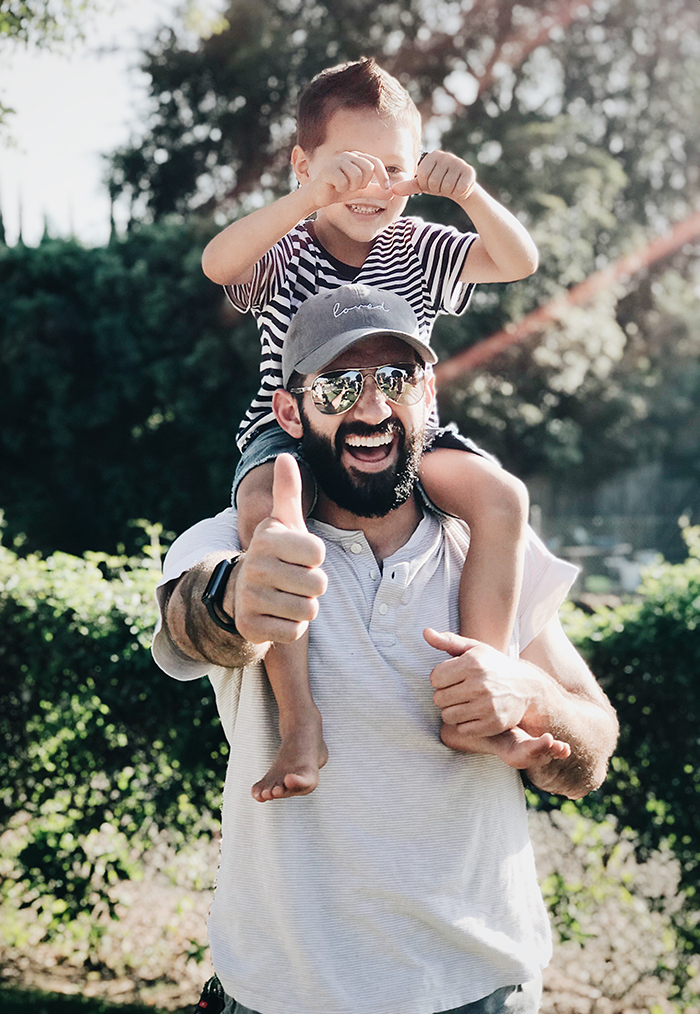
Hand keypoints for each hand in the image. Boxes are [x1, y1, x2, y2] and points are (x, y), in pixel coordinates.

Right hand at [231, 455, 327, 643]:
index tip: (299, 557)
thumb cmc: (277, 555)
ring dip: (304, 607)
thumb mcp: (283, 523)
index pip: (318, 553)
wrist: (244, 593)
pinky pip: (294, 632)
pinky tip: (277, 615)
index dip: (315, 559)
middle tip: (294, 580)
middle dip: (313, 586)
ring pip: (308, 610)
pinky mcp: (250, 626)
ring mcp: (250, 597)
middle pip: (318, 584)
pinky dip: (292, 627)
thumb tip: (285, 455)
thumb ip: (288, 492)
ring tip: (287, 597)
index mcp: (267, 539)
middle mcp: (255, 566)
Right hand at [306, 150, 392, 208]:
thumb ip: (375, 191)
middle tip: (353, 188)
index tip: (387, 189)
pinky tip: (335, 187)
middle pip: (368, 169)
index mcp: (356, 157)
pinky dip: (341, 189)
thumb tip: (392, 194)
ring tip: (343, 187)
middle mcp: (348, 155)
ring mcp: (337, 160)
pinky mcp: (328, 169)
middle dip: (363, 183)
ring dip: (351, 187)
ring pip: (356, 176)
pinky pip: (344, 182)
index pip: (375, 163)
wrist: (318, 196)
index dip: (383, 176)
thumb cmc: (339, 190)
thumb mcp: (360, 191)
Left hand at [392, 150, 476, 201]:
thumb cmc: (438, 184)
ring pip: (446, 187)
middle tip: (442, 185)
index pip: (422, 177)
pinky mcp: (469, 171)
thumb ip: (408, 186)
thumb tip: (392, 190)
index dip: (426, 185)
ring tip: (450, 186)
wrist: (460, 187)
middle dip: (437, 189)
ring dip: (448, 191)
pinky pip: (459, 188)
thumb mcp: (422, 185)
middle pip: (434, 182)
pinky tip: (459, 187)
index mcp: (432, 155)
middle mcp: (446, 155)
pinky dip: (458, 192)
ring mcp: (458, 162)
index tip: (431, 183)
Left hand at [424, 627, 533, 736]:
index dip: (441, 678)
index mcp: (473, 663)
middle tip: (458, 692)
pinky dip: (465, 724)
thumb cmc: (494, 665)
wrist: (527, 686)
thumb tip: (425, 632)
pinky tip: (474, 714)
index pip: (435, 678)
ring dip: (452, 711)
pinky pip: (463, 729)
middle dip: (444, 695)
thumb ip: (448, 641)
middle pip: (438, 699)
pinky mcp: (494, 723)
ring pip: (448, 716)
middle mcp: (480, 684)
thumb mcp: (474, 648)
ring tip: (464, 703)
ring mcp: (488, 706)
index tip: (452, 678)